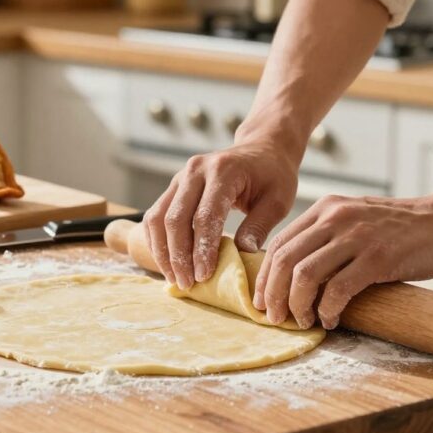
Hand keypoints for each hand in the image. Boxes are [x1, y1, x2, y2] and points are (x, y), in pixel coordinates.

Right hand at [143, 139, 299, 289]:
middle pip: (176, 218)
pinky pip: (155, 215)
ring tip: (175, 278)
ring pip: (158, 218)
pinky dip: (157, 240)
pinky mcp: (174, 186)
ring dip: (163, 251)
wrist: (261, 149)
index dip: (202, 249)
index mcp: (223, 171)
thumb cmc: (273, 176)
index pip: (205, 216)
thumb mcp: (277, 201)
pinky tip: (166, 262)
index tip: (204, 276)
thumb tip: (242, 255)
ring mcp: (181, 177)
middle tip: (187, 284)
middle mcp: (195, 170)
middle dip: (178, 256)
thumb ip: (259, 226)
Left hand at [253, 193, 432, 329]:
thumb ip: (327, 237)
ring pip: (305, 276)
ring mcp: (357, 236)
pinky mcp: (379, 257)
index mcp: (326, 209)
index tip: (263, 302)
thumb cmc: (402, 229)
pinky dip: (328, 310)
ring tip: (302, 321)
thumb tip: (295, 275)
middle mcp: (335, 218)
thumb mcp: (355, 220)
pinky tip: (330, 321)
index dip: (264, 277)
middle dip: (273, 295)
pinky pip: (338, 289)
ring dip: (297, 305)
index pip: (279, 244)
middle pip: (284, 260)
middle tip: (275, 318)